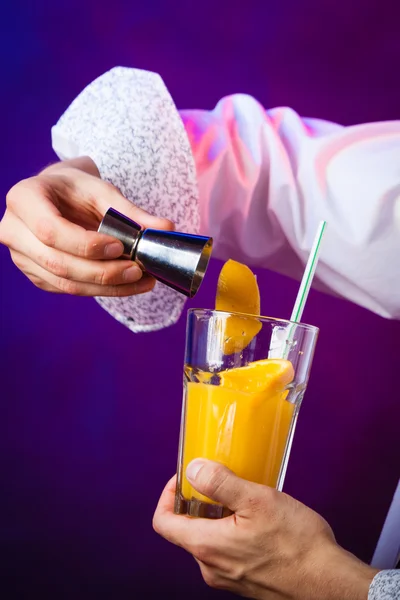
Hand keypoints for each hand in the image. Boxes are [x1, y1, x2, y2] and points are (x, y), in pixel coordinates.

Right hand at [0, 157, 173, 295]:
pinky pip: (69, 289)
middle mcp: (14, 231)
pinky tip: (127, 284)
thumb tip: (166, 229)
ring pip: (65, 283)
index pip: (50, 230)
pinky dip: (101, 290)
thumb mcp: (101, 190)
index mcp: (24, 199)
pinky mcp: (37, 275)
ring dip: (107, 286)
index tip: (119, 247)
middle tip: (139, 270)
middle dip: (103, 272)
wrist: (58, 196)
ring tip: (141, 280)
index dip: (85, 244)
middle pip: (58, 263)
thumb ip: (131, 212)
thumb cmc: (75, 189)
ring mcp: (22, 257)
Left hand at [153, 460, 376, 599]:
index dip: (167, 495)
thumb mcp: (257, 500)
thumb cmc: (297, 544)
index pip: (163, 522)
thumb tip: (193, 469)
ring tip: (246, 499)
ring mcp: (227, 577)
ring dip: (219, 516)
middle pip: (187, 529)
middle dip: (199, 502)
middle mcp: (210, 567)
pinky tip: (259, 521)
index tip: (184, 478)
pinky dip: (234, 531)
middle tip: (223, 482)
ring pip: (209, 539)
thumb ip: (220, 483)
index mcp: (206, 546)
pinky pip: (227, 551)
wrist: (329, 584)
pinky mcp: (244, 581)